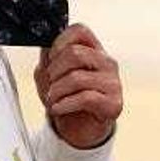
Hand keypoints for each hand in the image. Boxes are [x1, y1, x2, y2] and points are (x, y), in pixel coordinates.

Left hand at [33, 24, 122, 148]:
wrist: (79, 129)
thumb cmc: (67, 98)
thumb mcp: (52, 76)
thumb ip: (49, 58)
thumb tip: (45, 45)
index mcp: (94, 51)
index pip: (80, 31)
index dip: (60, 41)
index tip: (50, 57)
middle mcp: (107, 63)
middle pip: (75, 53)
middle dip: (54, 71)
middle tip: (49, 84)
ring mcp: (113, 83)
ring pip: (77, 78)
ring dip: (56, 91)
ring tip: (51, 99)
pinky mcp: (113, 103)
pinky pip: (85, 98)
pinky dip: (64, 104)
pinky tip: (57, 108)